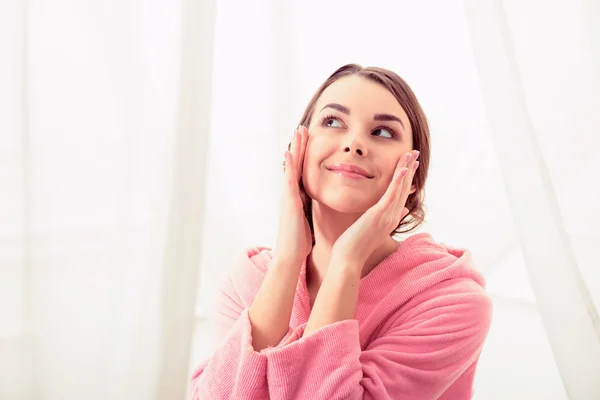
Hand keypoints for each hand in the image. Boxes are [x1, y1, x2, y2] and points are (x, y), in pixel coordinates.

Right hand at [272, 126, 312, 266]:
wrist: (290, 255)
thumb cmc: (299, 241)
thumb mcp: (308, 220)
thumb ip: (310, 210)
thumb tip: (318, 207)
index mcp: (297, 196)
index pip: (302, 171)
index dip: (305, 155)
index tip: (309, 140)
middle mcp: (291, 193)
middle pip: (296, 164)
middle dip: (299, 145)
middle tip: (302, 127)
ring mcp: (288, 195)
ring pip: (292, 166)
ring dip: (294, 148)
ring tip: (297, 131)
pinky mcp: (289, 200)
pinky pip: (290, 178)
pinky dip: (290, 164)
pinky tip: (290, 151)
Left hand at [331, 150, 419, 268]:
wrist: (349, 258)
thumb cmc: (355, 245)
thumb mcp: (372, 228)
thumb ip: (386, 219)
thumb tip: (400, 212)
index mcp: (390, 218)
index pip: (401, 194)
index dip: (407, 179)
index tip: (411, 165)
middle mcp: (392, 216)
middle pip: (404, 189)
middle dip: (410, 169)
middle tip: (415, 154)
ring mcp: (387, 216)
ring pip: (400, 189)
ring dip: (406, 169)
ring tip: (411, 154)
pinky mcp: (380, 215)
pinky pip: (391, 195)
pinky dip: (398, 182)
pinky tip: (403, 169)